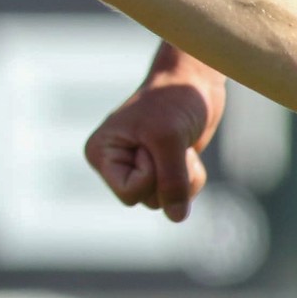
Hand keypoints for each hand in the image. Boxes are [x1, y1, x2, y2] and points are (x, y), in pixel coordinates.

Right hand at [84, 69, 226, 221]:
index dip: (150, 175)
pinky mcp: (161, 168)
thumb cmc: (171, 100)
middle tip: (169, 141)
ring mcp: (138, 167)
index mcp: (102, 153)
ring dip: (183, 177)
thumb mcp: (168, 140)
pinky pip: (179, 194)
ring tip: (181, 145)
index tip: (153, 144)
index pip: (129, 194)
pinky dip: (191, 177)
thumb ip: (171, 182)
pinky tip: (187, 151)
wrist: (193, 80)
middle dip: (169, 176)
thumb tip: (176, 217)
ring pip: (165, 200)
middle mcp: (116, 163)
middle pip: (148, 200)